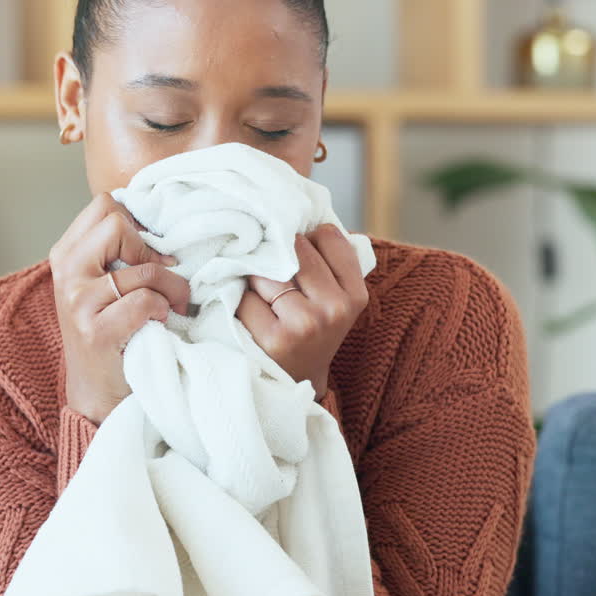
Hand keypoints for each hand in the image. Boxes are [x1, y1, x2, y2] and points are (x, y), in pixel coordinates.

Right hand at [51, 193, 190, 424]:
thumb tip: (157, 223)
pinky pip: (144, 301)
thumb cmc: (108, 332)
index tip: (148, 250)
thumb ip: (112, 251)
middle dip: (151, 249)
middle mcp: (66, 273)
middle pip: (117, 224)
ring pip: (142, 269)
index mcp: (65, 254)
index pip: (104, 204)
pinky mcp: (96, 331)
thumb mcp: (98, 284)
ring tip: (173, 304)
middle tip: (162, 274)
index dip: (135, 223)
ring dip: (171, 287)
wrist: (96, 391)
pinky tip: (159, 322)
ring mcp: (77, 302)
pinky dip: (162, 310)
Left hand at [237, 223, 368, 397]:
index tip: (292, 247)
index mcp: (355, 294)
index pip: (327, 237)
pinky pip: (245, 298)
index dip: (304, 238)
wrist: (295, 382)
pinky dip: (240, 301)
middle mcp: (335, 308)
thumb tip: (295, 213)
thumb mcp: (333, 299)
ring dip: (255, 277)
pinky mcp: (275, 339)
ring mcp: (306, 324)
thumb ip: (327, 261)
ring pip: (267, 272)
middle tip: (270, 270)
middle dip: (276, 254)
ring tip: (261, 294)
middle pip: (294, 250)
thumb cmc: (310, 330)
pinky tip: (249, 313)